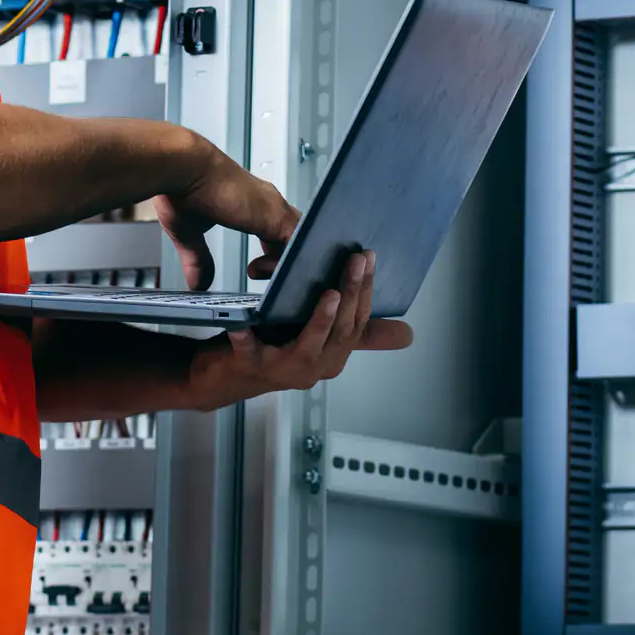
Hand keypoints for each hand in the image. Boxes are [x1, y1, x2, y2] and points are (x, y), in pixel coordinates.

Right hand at [152, 144, 299, 289]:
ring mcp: (273, 207)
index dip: (273, 250)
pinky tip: (272, 272)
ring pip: (301, 238)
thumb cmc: (180, 186)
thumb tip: (197, 281)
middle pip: (294, 233)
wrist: (182, 168)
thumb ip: (198, 258)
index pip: (276, 227)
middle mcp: (264, 201)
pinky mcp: (276, 215)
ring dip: (286, 261)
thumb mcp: (188, 233)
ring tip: (261, 275)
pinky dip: (292, 261)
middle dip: (283, 258)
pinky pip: (299, 242)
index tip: (255, 267)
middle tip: (260, 274)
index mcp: (247, 201)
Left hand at [184, 252, 411, 407]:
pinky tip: (241, 325)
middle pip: (340, 330)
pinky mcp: (252, 367)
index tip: (369, 257)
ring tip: (328, 293)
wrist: (226, 376)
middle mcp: (315, 367)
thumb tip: (408, 333)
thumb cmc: (275, 349)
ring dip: (321, 320)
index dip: (366, 290)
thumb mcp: (321, 339)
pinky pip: (251, 352)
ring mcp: (284, 369)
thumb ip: (359, 333)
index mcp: (333, 355)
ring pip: (310, 346)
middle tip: (355, 260)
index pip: (357, 321)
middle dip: (351, 293)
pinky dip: (247, 338)